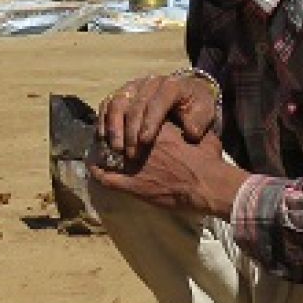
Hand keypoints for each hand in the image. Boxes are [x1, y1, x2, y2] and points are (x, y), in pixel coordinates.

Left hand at [89, 120, 249, 215]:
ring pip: (106, 154)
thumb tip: (190, 124)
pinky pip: (106, 177)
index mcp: (155, 128)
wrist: (207, 185)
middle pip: (115, 133)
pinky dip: (97, 172)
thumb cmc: (208, 160)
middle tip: (108, 137)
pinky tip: (94, 169)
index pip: (131, 118)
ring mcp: (134, 165)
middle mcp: (140, 143)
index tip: (123, 122)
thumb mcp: (200, 134)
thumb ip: (190, 127)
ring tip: (97, 151)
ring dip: (101, 152)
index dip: (124, 120)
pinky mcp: (132, 185)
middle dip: (110, 134)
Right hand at [97, 70, 220, 160]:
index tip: (145, 141)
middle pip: (135, 104)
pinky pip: (107, 104)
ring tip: (116, 148)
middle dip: (131, 130)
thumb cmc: (195, 107)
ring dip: (114, 127)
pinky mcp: (122, 93)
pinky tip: (103, 138)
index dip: (150, 121)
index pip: (157, 102)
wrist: (187, 95)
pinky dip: (103, 121)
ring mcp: (133, 86)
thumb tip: (190, 133)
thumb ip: (199, 122)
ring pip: (117, 102)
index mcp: (172, 85)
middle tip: (130, 153)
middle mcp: (149, 82)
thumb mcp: (204, 113)